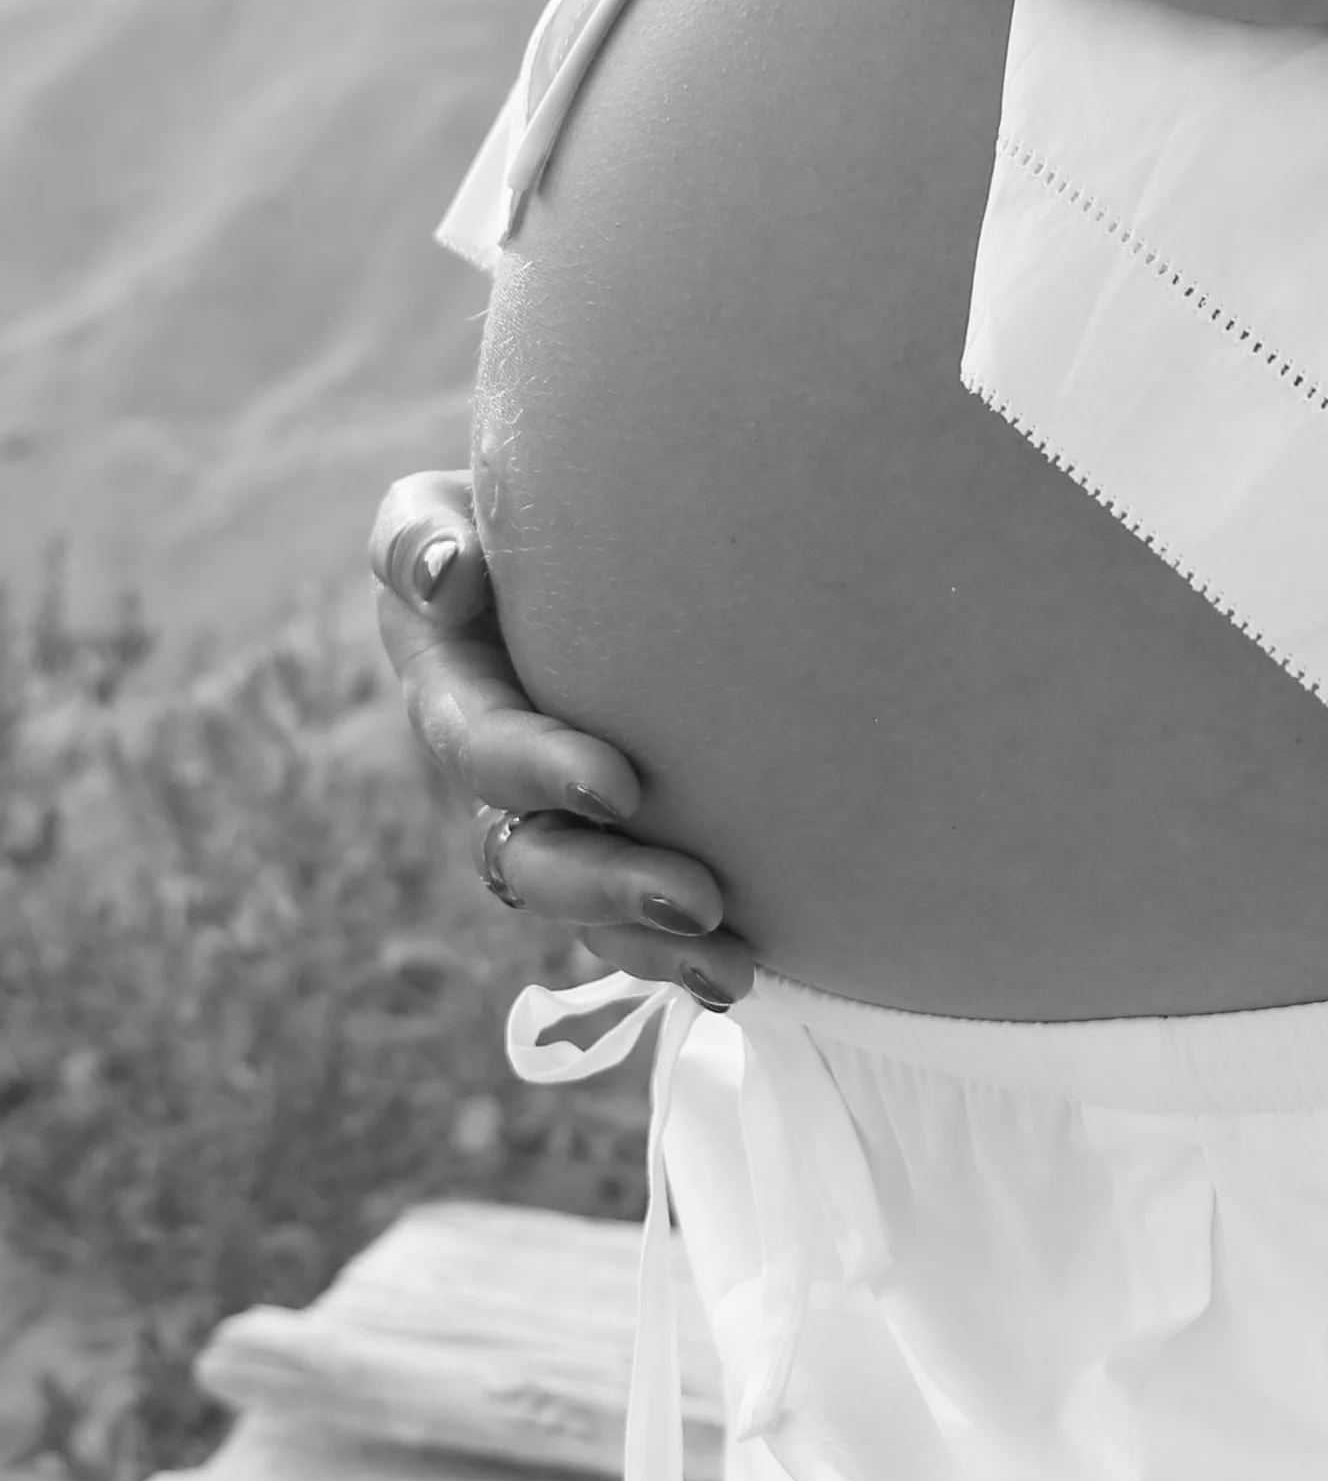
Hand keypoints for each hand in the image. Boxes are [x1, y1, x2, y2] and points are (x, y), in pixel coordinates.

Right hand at [368, 470, 755, 1003]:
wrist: (593, 533)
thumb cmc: (509, 513)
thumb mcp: (436, 513)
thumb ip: (417, 537)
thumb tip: (444, 578)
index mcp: (452, 695)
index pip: (484, 749)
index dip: (540, 775)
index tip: (621, 785)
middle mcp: (501, 777)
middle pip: (534, 860)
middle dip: (609, 888)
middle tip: (698, 898)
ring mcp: (561, 818)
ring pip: (588, 907)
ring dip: (651, 942)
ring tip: (733, 965)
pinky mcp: (625, 837)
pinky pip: (639, 916)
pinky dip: (685, 950)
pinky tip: (757, 967)